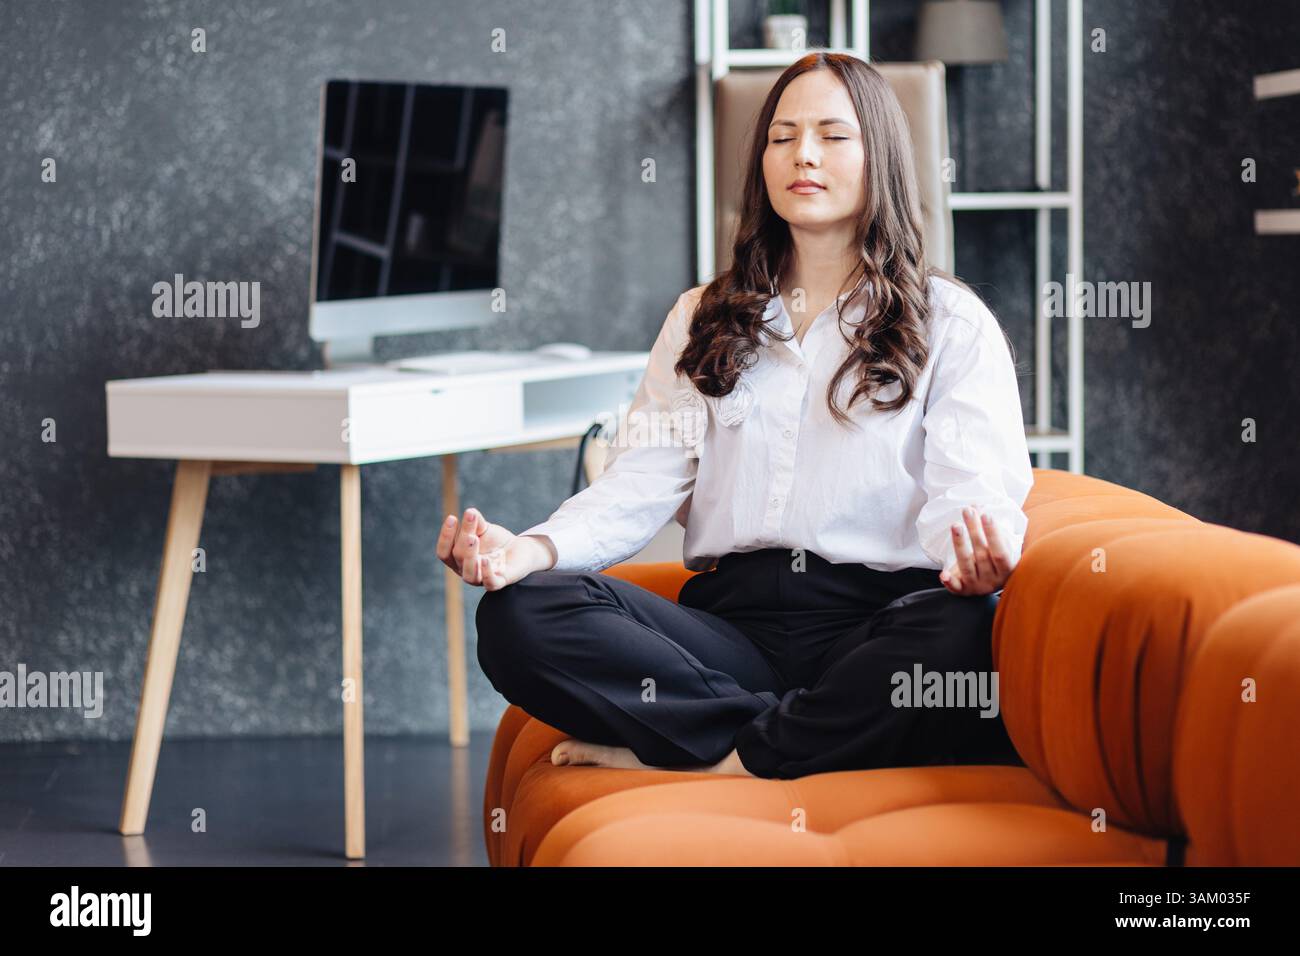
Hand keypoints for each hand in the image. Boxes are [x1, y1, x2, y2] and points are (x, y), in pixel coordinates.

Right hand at [436, 508, 553, 590]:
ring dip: (470, 558)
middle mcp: (466, 571)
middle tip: (470, 531)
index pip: (444, 552)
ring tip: (473, 539)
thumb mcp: (484, 529)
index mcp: (458, 559)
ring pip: (469, 575)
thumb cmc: (495, 541)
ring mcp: (482, 579)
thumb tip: (470, 512)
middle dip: (463, 542)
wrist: (520, 549)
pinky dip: (487, 573)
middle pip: (458, 558)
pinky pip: (490, 583)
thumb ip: (476, 521)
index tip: (452, 518)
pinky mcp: (499, 582)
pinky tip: (485, 560)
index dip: (445, 536)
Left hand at [938, 505, 1014, 595]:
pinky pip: (955, 588)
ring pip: (967, 566)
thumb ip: (987, 528)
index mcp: (1007, 569)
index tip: (986, 515)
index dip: (993, 534)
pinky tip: (943, 575)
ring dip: (960, 545)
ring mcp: (977, 586)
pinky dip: (949, 582)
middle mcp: (993, 580)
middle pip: (982, 554)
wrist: (985, 584)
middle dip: (974, 531)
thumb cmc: (992, 561)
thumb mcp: (995, 546)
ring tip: (956, 525)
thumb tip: (977, 504)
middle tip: (967, 511)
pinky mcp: (962, 591)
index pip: (1001, 552)